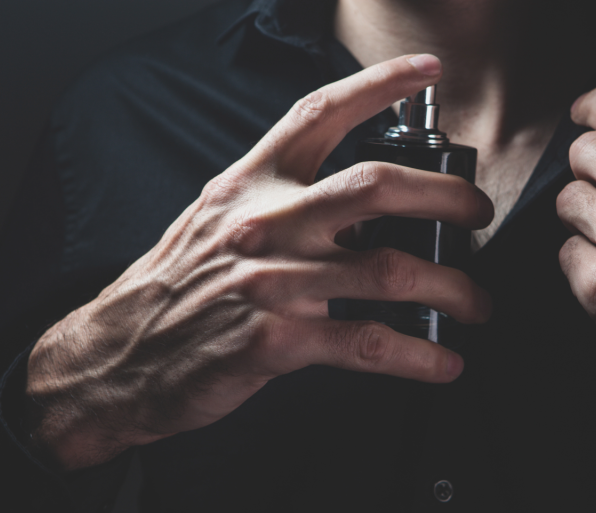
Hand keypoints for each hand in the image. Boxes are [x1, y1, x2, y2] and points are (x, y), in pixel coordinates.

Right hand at [24, 55, 493, 471]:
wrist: (117, 356)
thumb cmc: (174, 287)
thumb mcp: (215, 219)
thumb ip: (276, 199)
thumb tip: (355, 200)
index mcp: (251, 184)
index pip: (319, 114)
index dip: (378, 84)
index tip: (426, 68)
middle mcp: (265, 222)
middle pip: (375, 186)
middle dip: (445, 196)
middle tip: (478, 214)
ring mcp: (272, 281)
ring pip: (387, 269)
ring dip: (451, 287)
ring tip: (476, 303)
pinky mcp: (275, 340)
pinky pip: (366, 341)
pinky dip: (416, 355)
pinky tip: (442, 361)